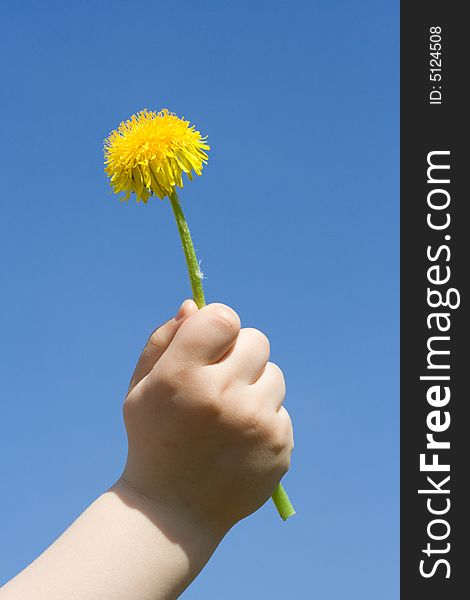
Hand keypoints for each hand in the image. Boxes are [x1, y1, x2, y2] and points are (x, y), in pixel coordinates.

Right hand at [120, 300, 292, 533]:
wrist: (172, 511)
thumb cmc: (153, 438)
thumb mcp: (141, 387)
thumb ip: (163, 340)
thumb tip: (195, 306)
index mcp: (182, 377)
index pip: (223, 319)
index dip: (219, 325)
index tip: (212, 341)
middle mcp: (223, 397)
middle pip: (257, 340)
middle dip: (239, 353)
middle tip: (221, 379)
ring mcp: (256, 424)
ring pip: (274, 374)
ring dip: (255, 386)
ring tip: (229, 414)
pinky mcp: (280, 446)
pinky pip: (281, 410)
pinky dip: (264, 419)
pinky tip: (240, 442)